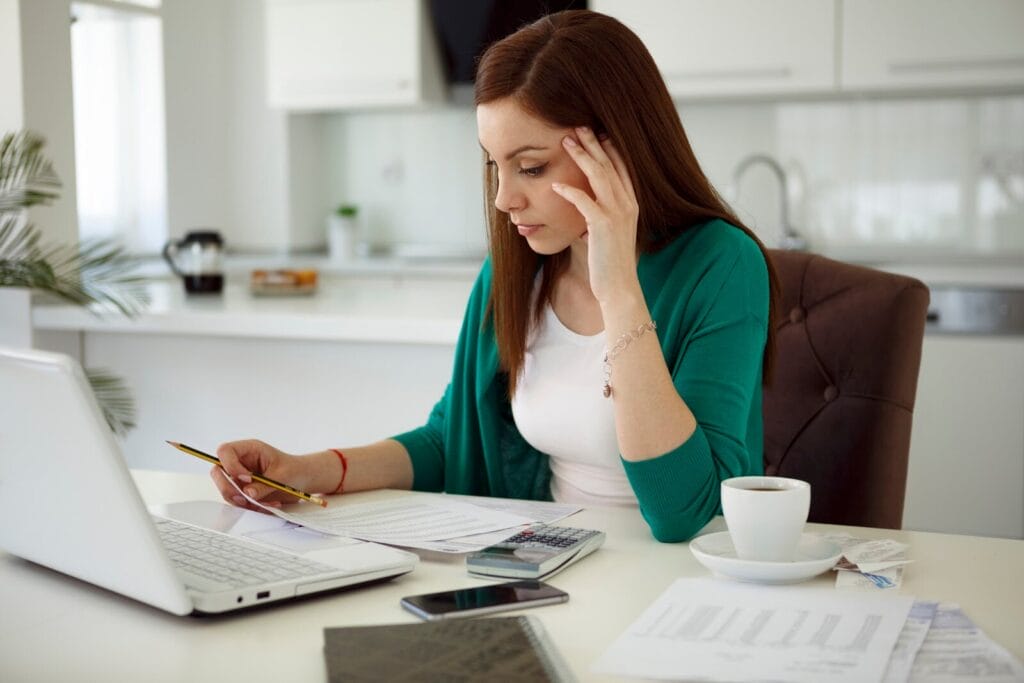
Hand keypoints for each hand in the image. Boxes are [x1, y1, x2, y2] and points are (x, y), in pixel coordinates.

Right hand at [212, 439, 310, 509]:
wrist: (302, 480)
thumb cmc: (294, 470)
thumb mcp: (282, 475)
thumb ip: (263, 484)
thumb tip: (247, 493)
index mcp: (249, 449)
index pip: (225, 451)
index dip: (230, 466)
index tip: (247, 478)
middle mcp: (240, 462)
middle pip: (218, 472)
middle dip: (230, 488)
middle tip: (246, 497)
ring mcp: (239, 478)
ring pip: (226, 490)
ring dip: (243, 501)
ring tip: (265, 502)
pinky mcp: (243, 491)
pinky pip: (238, 501)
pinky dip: (250, 507)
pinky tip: (268, 505)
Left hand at [551, 127, 640, 303]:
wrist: (619, 287)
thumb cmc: (611, 263)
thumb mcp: (611, 234)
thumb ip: (603, 216)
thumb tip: (588, 208)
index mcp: (631, 204)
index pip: (622, 167)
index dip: (609, 148)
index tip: (596, 133)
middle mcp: (627, 204)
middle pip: (610, 165)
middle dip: (593, 143)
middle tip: (578, 126)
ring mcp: (617, 214)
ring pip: (599, 176)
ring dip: (581, 156)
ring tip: (566, 142)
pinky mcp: (602, 226)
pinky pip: (584, 201)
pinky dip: (569, 191)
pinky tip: (555, 184)